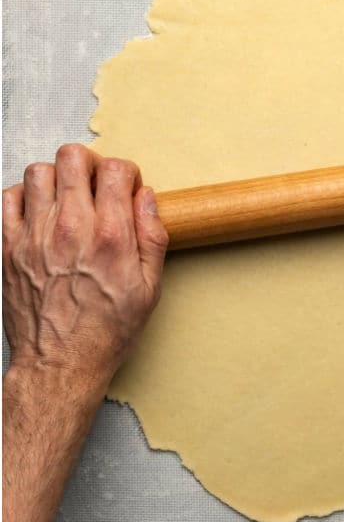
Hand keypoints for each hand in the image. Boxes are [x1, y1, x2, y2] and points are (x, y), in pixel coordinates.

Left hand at [3, 144, 167, 390]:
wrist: (60, 364)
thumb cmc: (106, 330)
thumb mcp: (150, 288)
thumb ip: (151, 237)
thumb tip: (145, 199)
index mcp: (110, 237)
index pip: (115, 169)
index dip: (125, 173)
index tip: (126, 190)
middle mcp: (70, 228)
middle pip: (72, 157)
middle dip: (90, 164)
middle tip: (95, 185)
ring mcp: (34, 236)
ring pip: (38, 171)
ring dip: (56, 177)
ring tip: (67, 198)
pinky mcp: (9, 247)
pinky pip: (8, 198)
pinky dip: (24, 196)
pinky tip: (40, 213)